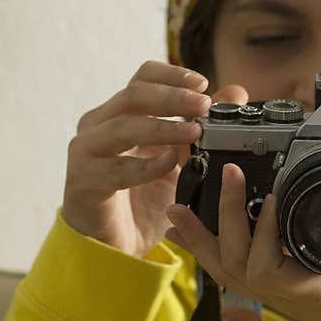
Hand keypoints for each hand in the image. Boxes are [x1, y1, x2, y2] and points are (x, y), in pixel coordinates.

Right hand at [61, 60, 247, 257]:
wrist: (116, 245)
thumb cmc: (144, 199)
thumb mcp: (183, 160)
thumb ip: (204, 125)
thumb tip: (236, 93)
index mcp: (121, 113)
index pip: (143, 78)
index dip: (172, 75)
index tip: (203, 82)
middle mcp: (99, 125)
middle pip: (134, 95)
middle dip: (173, 96)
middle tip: (204, 104)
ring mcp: (87, 152)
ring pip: (123, 126)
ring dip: (162, 126)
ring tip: (195, 132)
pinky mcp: (83, 181)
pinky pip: (115, 168)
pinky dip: (145, 164)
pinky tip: (168, 163)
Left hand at [164, 163, 320, 320]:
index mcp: (320, 289)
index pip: (271, 269)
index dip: (264, 234)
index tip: (272, 198)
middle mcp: (291, 294)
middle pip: (238, 265)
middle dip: (227, 219)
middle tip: (234, 174)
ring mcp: (279, 294)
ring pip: (226, 271)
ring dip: (204, 236)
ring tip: (181, 205)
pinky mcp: (275, 287)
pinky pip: (231, 272)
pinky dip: (207, 248)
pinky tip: (187, 228)